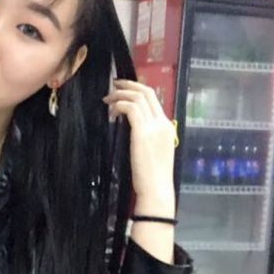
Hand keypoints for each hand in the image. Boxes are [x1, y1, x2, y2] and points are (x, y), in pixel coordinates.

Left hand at [103, 79, 175, 212]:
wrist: (156, 189)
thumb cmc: (151, 176)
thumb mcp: (152, 151)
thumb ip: (145, 137)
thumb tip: (130, 128)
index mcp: (166, 126)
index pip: (153, 99)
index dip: (137, 90)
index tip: (123, 90)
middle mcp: (162, 122)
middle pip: (147, 92)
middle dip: (128, 85)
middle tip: (113, 84)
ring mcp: (154, 126)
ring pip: (137, 98)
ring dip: (120, 95)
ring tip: (107, 99)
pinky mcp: (142, 132)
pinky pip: (130, 108)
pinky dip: (119, 105)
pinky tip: (111, 113)